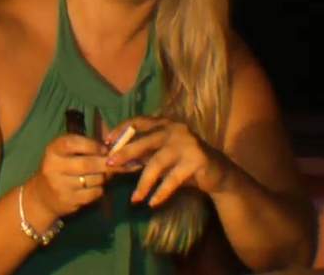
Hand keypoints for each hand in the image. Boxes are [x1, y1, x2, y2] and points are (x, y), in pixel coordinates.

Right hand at [24, 134, 108, 225]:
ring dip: (103, 177)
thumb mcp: (67, 152)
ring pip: (94, 179)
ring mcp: (60, 185)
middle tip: (116, 163)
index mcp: (53, 150)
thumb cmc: (61, 167)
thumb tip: (114, 138)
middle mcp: (53, 166)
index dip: (92, 145)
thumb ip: (88, 142)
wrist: (43, 196)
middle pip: (87, 164)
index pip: (72, 143)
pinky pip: (94, 193)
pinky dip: (99, 189)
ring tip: (102, 174)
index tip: (104, 149)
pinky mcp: (68, 201)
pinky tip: (94, 186)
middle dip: (105, 163)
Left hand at [105, 116, 232, 207]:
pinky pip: (173, 179)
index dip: (121, 130)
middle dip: (125, 154)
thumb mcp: (161, 154)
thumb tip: (116, 160)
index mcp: (164, 123)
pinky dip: (161, 192)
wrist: (217, 173)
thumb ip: (143, 154)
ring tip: (135, 198)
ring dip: (144, 182)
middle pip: (144, 141)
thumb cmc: (183, 162)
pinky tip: (152, 202)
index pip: (138, 122)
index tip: (106, 142)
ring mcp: (187, 143)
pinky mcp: (197, 159)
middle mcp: (175, 129)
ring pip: (157, 163)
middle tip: (110, 165)